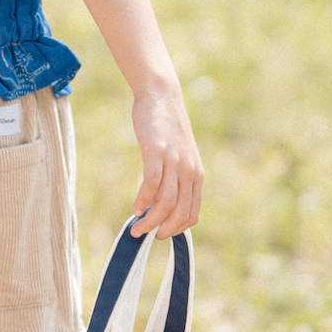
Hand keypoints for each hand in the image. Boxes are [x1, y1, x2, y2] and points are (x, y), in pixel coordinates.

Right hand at [130, 89, 202, 239]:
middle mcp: (188, 171)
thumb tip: (160, 207)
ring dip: (150, 220)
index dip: (176, 229)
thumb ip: (175, 181)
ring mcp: (174, 162)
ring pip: (166, 203)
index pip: (191, 214)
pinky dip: (142, 201)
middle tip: (146, 234)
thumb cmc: (166, 131)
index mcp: (196, 176)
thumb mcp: (178, 158)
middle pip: (179, 213)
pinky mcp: (157, 152)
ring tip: (136, 227)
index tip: (160, 233)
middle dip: (162, 230)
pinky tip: (134, 208)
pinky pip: (151, 184)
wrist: (162, 97)